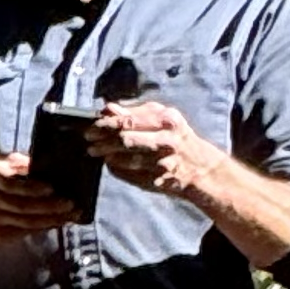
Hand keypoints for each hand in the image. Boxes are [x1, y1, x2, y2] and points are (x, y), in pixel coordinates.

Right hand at [0, 152, 76, 246]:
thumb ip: (14, 163)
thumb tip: (39, 161)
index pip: (12, 183)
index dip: (33, 188)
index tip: (52, 188)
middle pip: (22, 204)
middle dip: (49, 205)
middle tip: (70, 203)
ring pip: (27, 221)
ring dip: (52, 219)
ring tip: (70, 214)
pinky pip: (26, 231)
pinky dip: (44, 227)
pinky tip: (58, 222)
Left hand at [88, 97, 210, 199]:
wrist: (200, 168)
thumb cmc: (177, 138)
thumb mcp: (162, 118)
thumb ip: (134, 112)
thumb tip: (108, 108)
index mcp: (167, 121)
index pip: (129, 121)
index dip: (106, 125)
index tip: (92, 127)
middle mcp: (166, 141)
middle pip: (125, 140)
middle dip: (103, 141)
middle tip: (89, 141)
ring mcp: (163, 163)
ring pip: (126, 159)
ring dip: (108, 156)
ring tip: (97, 152)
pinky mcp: (159, 180)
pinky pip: (130, 175)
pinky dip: (117, 169)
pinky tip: (112, 164)